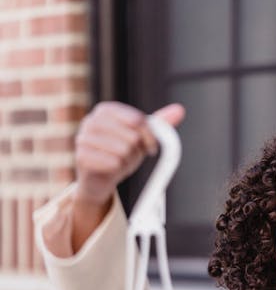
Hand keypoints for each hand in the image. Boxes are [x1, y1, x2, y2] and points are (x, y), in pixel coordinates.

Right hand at [70, 102, 184, 252]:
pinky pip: (113, 163)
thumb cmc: (119, 153)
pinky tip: (111, 169)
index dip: (149, 136)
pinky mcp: (82, 157)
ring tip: (119, 162)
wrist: (100, 179)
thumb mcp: (141, 138)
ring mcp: (83, 138)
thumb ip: (159, 124)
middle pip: (131, 136)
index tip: (150, 146)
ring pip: (123, 151)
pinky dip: (117, 169)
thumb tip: (179, 110)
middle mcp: (91, 121)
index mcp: (106, 110)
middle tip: (130, 156)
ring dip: (127, 161)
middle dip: (137, 151)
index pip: (138, 120)